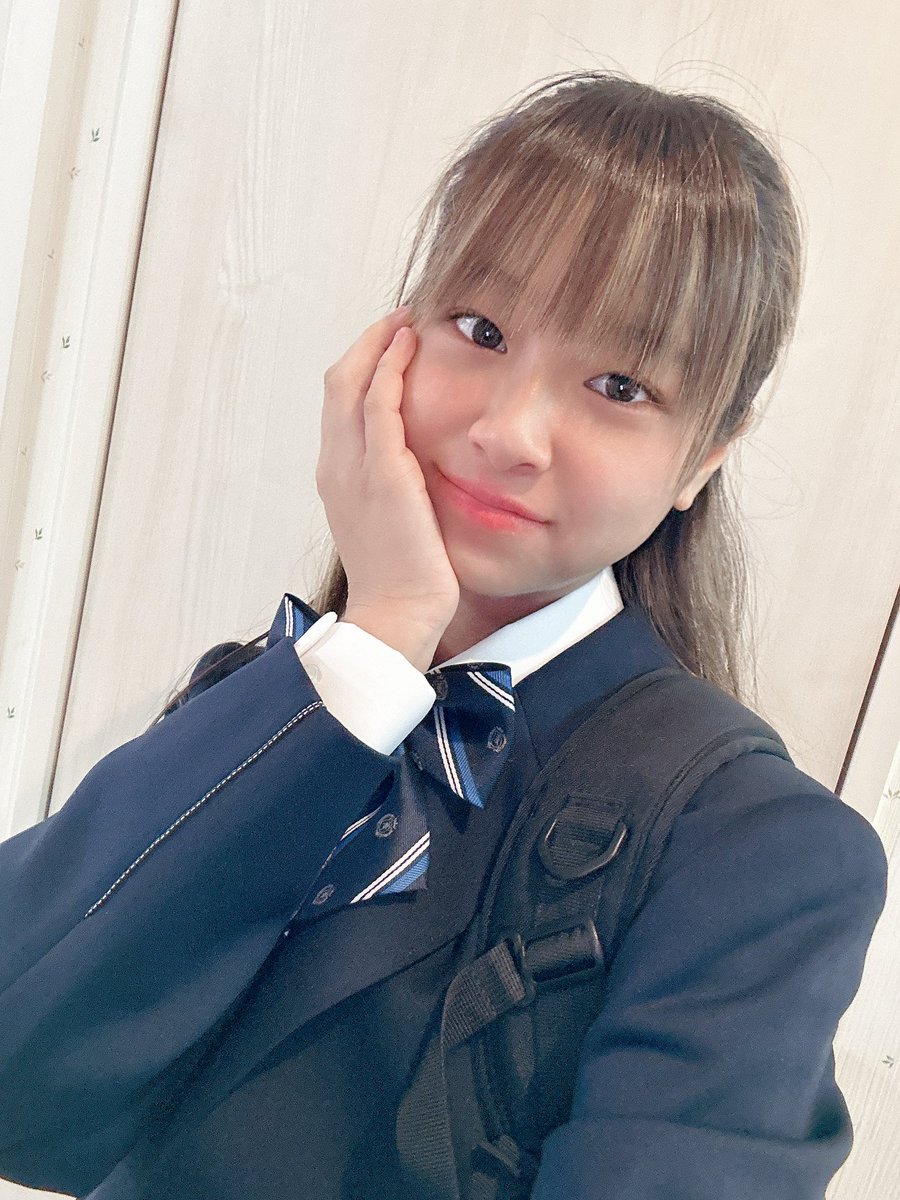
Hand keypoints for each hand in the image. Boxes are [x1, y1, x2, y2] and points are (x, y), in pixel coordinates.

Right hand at [316, 307, 459, 652]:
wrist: (397, 615)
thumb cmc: (401, 578)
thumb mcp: (389, 523)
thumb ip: (393, 487)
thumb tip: (416, 465)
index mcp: (337, 478)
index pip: (339, 406)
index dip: (360, 368)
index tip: (388, 347)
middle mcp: (336, 466)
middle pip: (335, 384)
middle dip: (364, 345)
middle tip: (396, 322)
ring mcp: (354, 469)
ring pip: (350, 384)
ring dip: (376, 345)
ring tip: (404, 322)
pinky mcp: (383, 474)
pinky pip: (379, 405)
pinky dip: (389, 368)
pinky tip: (409, 346)